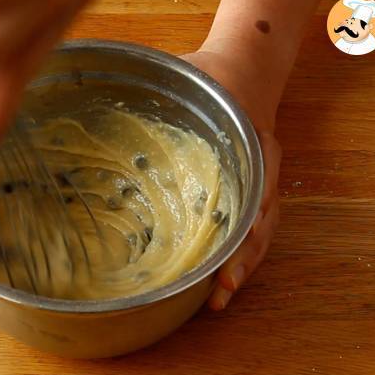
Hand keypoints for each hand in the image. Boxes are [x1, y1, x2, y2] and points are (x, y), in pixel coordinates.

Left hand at [180, 48, 281, 310]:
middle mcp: (260, 171)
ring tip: (218, 299)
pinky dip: (233, 258)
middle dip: (240, 259)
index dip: (245, 221)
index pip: (255, 186)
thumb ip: (165, 85)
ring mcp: (255, 189)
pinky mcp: (243, 200)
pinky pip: (246, 233)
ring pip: (255, 236)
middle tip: (221, 289)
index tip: (231, 252)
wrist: (240, 77)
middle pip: (258, 224)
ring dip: (239, 268)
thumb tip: (115, 87)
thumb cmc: (211, 79)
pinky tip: (215, 281)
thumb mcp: (191, 74)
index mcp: (251, 142)